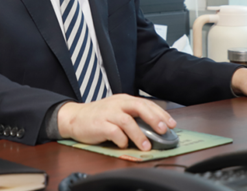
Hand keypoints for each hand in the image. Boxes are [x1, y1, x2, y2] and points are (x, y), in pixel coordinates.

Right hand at [57, 94, 176, 150]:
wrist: (75, 117)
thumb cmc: (99, 116)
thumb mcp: (118, 110)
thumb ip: (133, 115)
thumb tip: (155, 127)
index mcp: (124, 99)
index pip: (146, 104)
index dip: (160, 113)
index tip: (171, 124)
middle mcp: (117, 104)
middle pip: (139, 107)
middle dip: (154, 118)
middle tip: (163, 130)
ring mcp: (108, 113)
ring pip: (128, 121)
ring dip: (139, 135)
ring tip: (146, 146)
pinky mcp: (99, 124)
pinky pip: (114, 132)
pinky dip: (121, 140)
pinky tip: (124, 145)